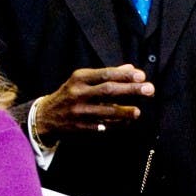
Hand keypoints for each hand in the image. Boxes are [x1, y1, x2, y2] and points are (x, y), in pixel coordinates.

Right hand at [35, 65, 154, 138]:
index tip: (142, 75)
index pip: (105, 74)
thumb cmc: (70, 94)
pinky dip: (115, 124)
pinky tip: (126, 122)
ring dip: (124, 111)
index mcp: (79, 78)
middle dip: (131, 89)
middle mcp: (78, 93)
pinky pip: (101, 126)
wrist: (45, 116)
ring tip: (138, 111)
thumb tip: (131, 68)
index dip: (125, 75)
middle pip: (108, 90)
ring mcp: (79, 111)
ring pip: (106, 111)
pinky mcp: (80, 127)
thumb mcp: (83, 80)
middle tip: (150, 89)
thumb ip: (107, 75)